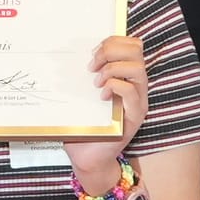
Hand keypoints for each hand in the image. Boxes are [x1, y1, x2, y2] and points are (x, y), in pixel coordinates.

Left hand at [69, 31, 149, 179]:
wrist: (87, 158)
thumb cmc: (83, 126)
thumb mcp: (81, 96)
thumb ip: (81, 77)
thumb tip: (61, 54)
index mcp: (126, 76)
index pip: (132, 45)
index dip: (113, 41)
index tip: (93, 52)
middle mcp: (137, 86)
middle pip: (137, 50)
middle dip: (111, 50)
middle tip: (92, 65)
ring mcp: (138, 101)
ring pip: (137, 68)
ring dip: (112, 69)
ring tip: (96, 81)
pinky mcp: (134, 116)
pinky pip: (130, 91)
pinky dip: (114, 86)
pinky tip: (101, 95)